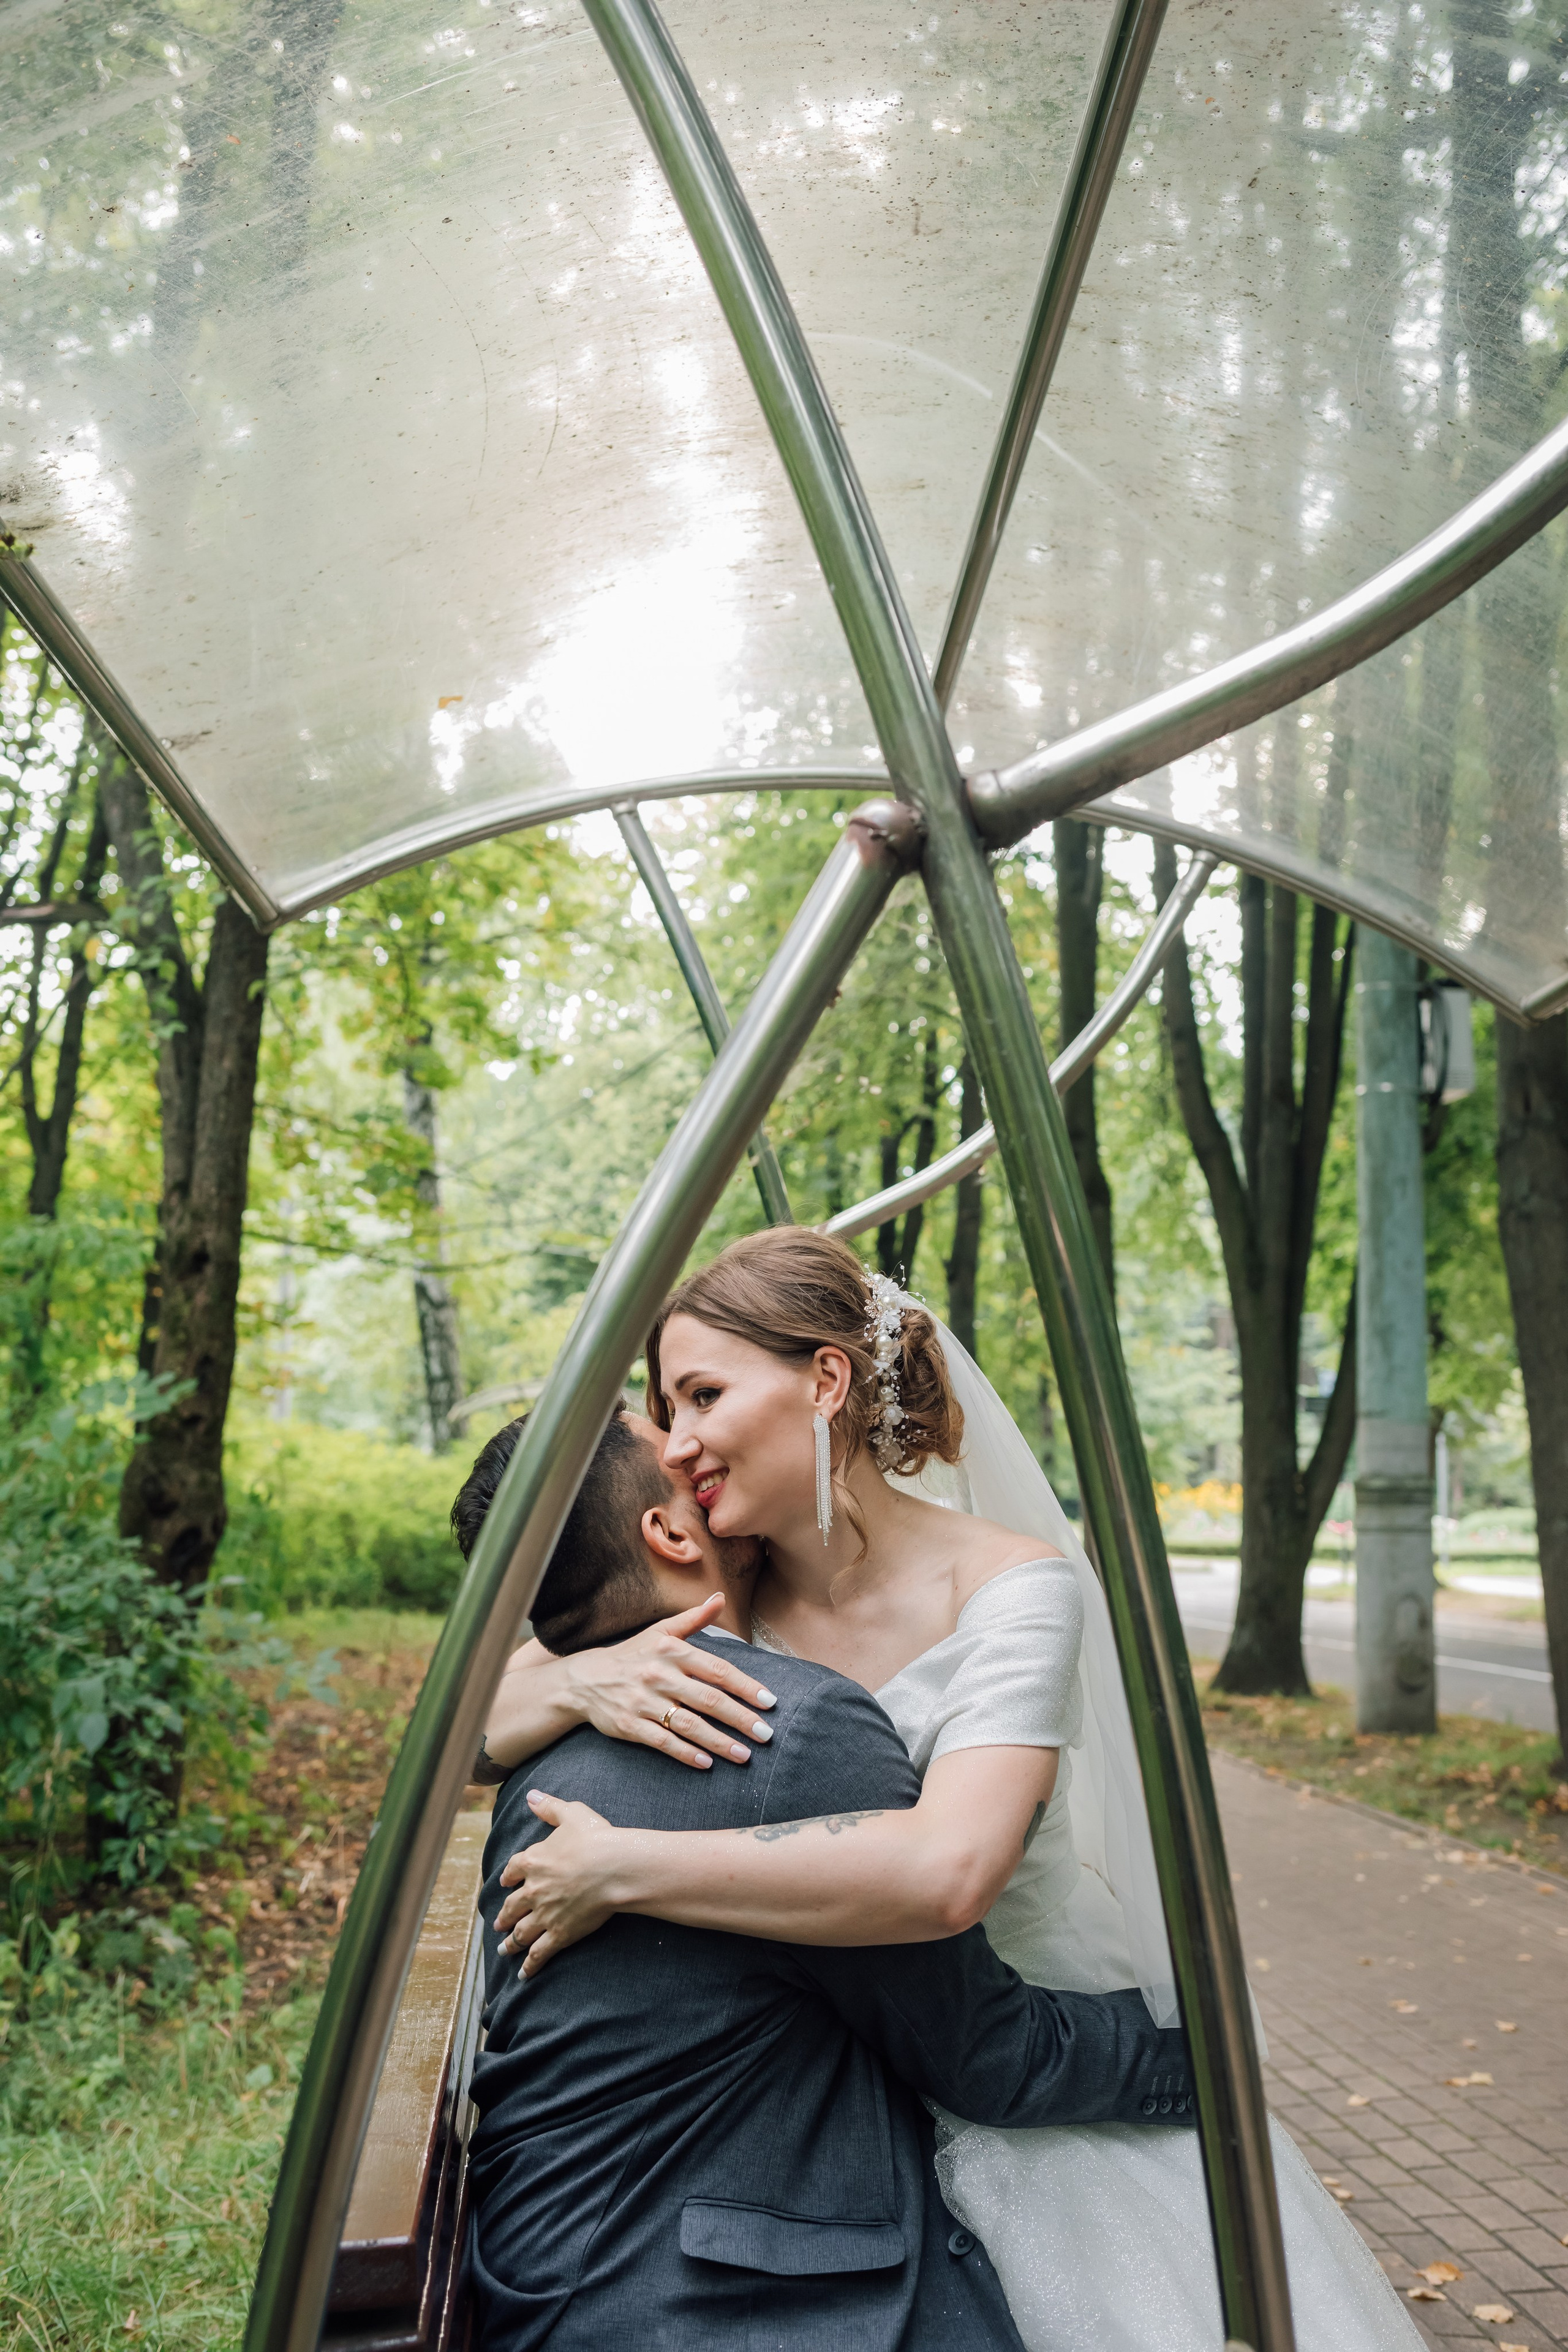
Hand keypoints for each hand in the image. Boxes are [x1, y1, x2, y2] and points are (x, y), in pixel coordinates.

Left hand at [496, 1791, 628, 1975]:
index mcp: (533, 1860)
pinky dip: (529, 1965)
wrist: (613, 1867)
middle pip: (512, 1905)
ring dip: (510, 1942)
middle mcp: (533, 1890)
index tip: (504, 1882)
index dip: (508, 1877)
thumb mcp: (571, 1814)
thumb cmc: (596, 1838)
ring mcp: (545, 1914)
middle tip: (497, 1924)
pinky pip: (539, 1953)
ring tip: (503, 1950)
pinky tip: (523, 1975)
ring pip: (521, 1932)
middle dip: (504, 1916)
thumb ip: (549, 1806)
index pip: (513, 1870)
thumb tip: (531, 1796)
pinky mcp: (559, 1934)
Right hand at [560, 1596, 776, 1769]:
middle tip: (765, 1734)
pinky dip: (686, 1754)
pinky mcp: (630, 1725)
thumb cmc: (632, 1655)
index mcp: (672, 1651)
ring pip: (689, 1725)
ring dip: (720, 1742)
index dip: (745, 1686)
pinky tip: (707, 1764)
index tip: (769, 1702)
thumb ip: (694, 1618)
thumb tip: (720, 1597)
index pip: (717, 1670)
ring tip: (745, 1755)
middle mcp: (660, 1676)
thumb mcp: (660, 1631)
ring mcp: (644, 1702)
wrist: (585, 1680)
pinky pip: (663, 1742)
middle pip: (708, 1700)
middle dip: (740, 1719)